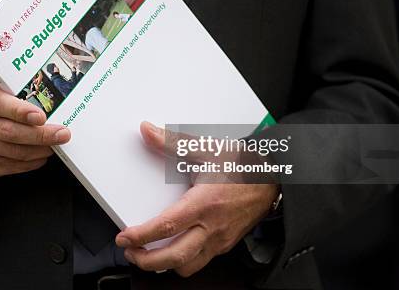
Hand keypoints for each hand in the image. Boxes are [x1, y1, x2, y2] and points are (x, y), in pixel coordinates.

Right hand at [0, 78, 70, 177]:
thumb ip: (17, 93)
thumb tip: (51, 101)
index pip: (0, 105)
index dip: (21, 112)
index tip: (40, 116)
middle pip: (11, 132)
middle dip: (41, 135)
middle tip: (61, 134)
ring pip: (15, 152)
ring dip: (39, 150)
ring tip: (55, 145)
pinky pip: (12, 166)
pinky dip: (31, 162)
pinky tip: (41, 155)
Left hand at [115, 122, 278, 276]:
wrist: (273, 178)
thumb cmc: (242, 165)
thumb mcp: (205, 149)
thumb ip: (172, 143)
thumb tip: (148, 132)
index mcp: (204, 203)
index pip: (166, 227)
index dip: (141, 236)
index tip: (124, 238)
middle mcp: (212, 226)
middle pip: (175, 257)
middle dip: (147, 261)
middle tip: (131, 253)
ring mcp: (220, 239)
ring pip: (189, 266)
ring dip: (165, 265)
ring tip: (149, 255)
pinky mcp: (226, 244)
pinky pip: (201, 261)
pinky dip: (183, 261)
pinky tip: (174, 248)